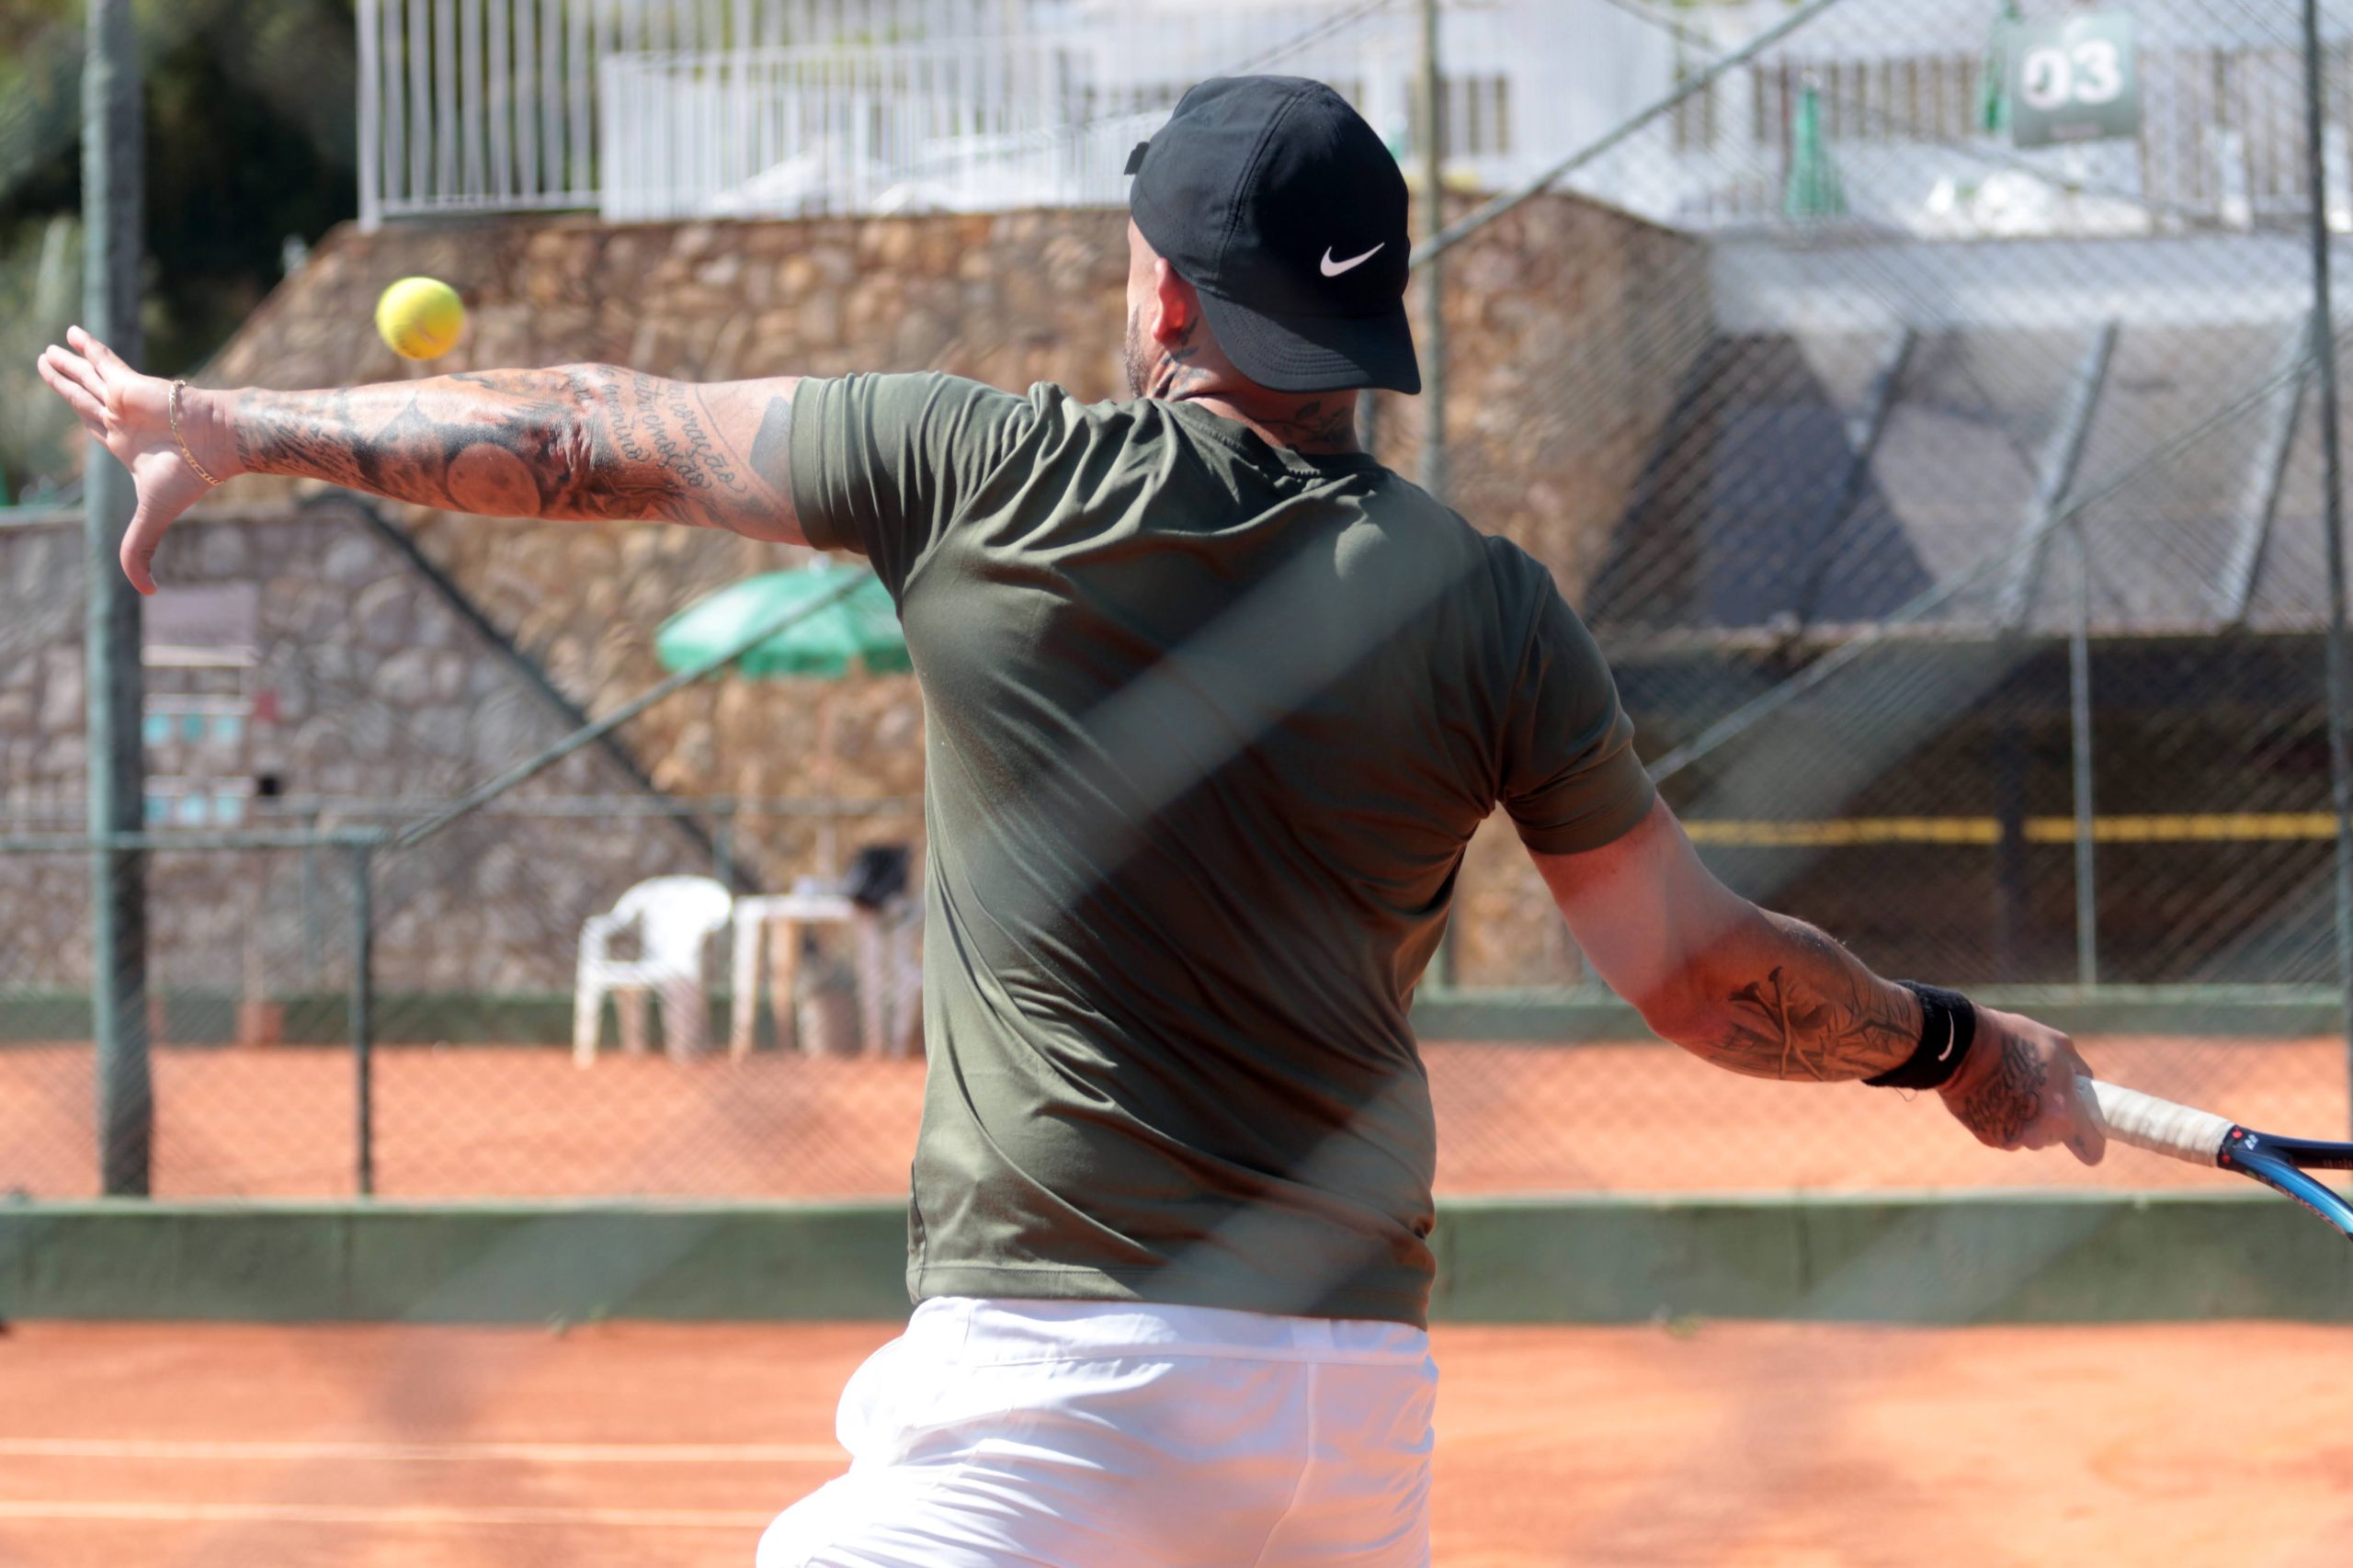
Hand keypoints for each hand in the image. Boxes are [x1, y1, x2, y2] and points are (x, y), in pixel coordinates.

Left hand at [35, 326, 235, 593]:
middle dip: (65, 382)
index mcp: (128, 446)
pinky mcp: (128, 382)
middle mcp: (123, 420)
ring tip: (48, 352)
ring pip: (85, 379)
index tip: (72, 402)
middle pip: (83, 397)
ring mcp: (124, 399)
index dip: (81, 414)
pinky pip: (101, 361)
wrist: (218, 442)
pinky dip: (86, 348)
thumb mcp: (152, 518)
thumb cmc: (189, 478)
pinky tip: (71, 334)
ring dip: (66, 365)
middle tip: (48, 364)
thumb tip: (144, 593)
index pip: (95, 427)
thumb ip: (139, 550)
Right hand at [1938, 1004, 2105, 1165]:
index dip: (2091, 1142)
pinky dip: (1999, 1119)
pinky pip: (2003, 1133)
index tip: (2088, 1137)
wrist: (1959, 1046)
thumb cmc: (2012, 1040)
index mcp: (2063, 1114)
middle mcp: (2039, 1134)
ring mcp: (2011, 1138)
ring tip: (2009, 1089)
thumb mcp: (2057, 1044)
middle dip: (2051, 1120)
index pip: (2091, 1148)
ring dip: (2024, 1121)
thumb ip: (2078, 1070)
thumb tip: (2084, 1082)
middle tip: (2035, 1092)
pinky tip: (1991, 1094)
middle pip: (2054, 1137)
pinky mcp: (1987, 1137)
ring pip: (2028, 1136)